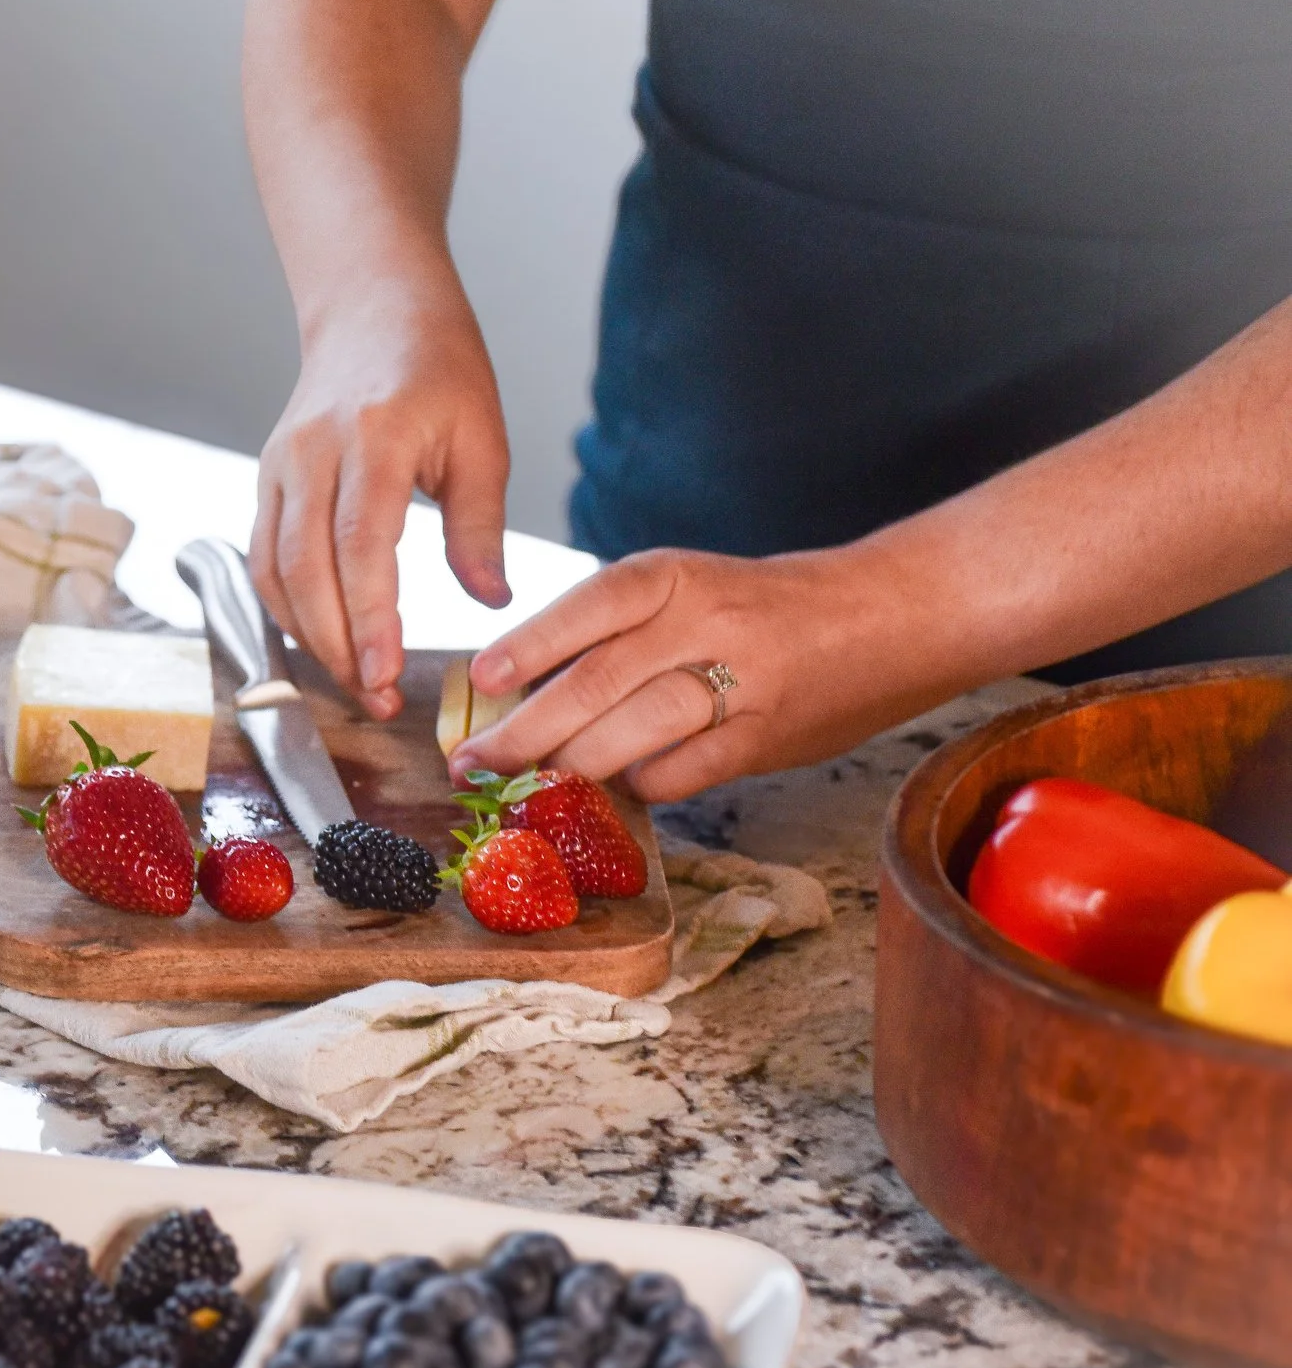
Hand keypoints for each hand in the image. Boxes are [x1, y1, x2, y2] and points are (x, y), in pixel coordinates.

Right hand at [251, 293, 512, 720]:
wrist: (372, 306)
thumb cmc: (438, 366)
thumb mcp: (482, 438)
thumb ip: (480, 526)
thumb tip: (492, 603)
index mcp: (375, 436)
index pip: (360, 543)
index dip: (367, 616)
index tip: (386, 673)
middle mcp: (312, 452)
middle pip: (305, 568)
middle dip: (337, 645)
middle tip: (379, 700)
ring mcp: (279, 465)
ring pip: (273, 571)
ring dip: (309, 637)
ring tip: (358, 682)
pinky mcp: (266, 479)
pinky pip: (262, 559)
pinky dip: (286, 609)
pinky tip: (323, 641)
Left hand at [450, 545, 943, 801]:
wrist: (890, 615)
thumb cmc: (764, 607)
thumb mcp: (690, 590)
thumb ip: (619, 632)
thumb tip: (524, 687)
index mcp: (676, 576)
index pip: (590, 604)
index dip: (530, 643)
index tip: (481, 677)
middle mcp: (704, 622)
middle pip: (598, 680)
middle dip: (526, 728)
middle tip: (477, 759)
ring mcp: (739, 682)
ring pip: (634, 730)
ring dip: (570, 765)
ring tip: (526, 784)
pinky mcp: (763, 737)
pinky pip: (682, 771)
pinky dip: (640, 785)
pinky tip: (615, 790)